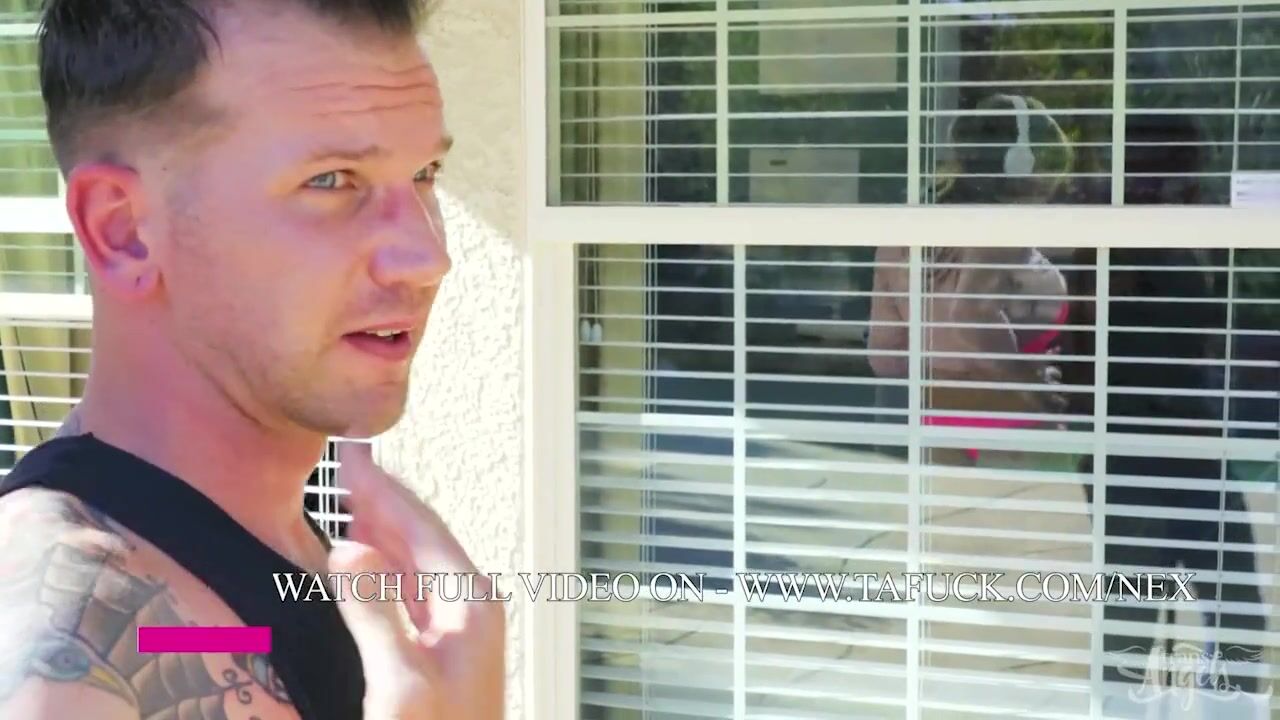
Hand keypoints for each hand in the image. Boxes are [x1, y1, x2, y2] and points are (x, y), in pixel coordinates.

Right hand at [330, 443, 504, 719]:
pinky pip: (410, 594)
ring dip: (383, 531)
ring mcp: (457, 633)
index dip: (384, 489)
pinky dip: (384, 569)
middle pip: (421, 538)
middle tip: (348, 465)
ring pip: (415, 565)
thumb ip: (374, 612)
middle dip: (383, 501)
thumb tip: (349, 548)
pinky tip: (365, 565)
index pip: (421, 527)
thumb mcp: (398, 682)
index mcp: (470, 604)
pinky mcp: (440, 655)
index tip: (353, 456)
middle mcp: (470, 610)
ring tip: (353, 499)